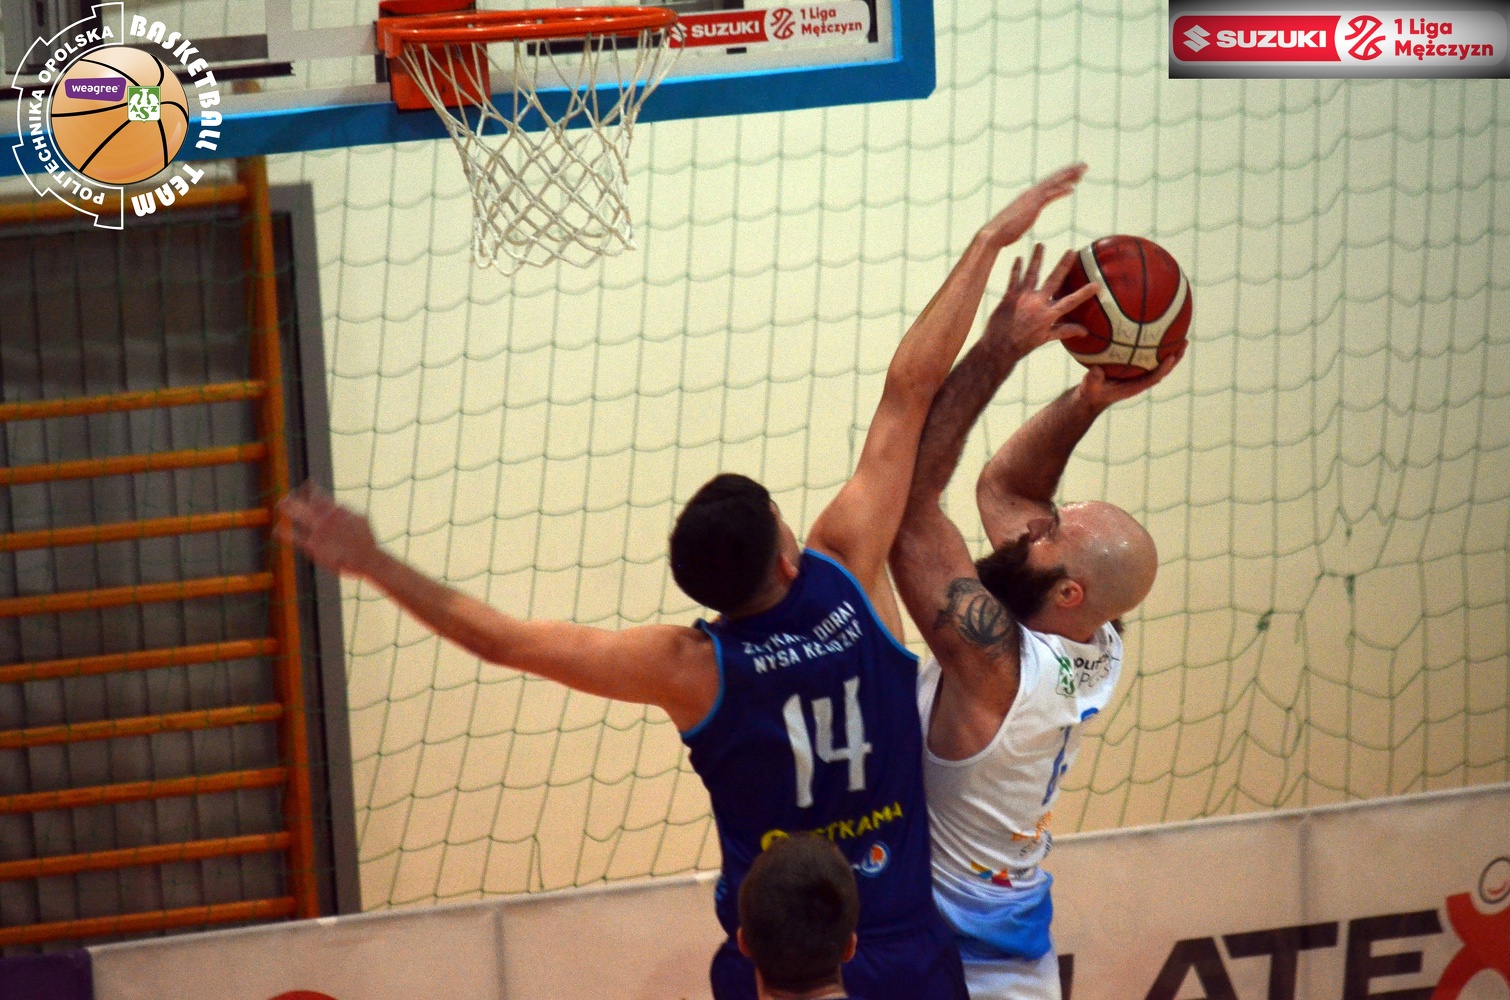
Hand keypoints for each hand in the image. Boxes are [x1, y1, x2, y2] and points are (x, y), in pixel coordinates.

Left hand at [276, 481, 382, 577]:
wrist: (367, 558)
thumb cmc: (366, 541)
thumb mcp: (361, 519)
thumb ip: (348, 511)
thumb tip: (341, 505)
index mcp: (337, 509)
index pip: (319, 495)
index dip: (311, 489)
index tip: (307, 485)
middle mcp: (325, 517)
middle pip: (305, 502)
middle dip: (295, 497)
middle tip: (287, 495)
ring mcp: (318, 530)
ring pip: (298, 514)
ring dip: (287, 508)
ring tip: (280, 504)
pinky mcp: (313, 545)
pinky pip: (294, 537)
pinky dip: (283, 534)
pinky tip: (276, 531)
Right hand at [978, 163, 1087, 250]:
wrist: (993, 235)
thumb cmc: (1003, 232)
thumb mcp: (1017, 221)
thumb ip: (1022, 216)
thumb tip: (1021, 218)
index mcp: (1028, 196)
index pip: (1049, 183)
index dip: (1063, 177)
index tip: (1075, 173)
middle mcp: (1030, 193)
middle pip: (1054, 179)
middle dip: (1070, 171)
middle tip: (1084, 165)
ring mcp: (1031, 198)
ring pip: (1054, 183)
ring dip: (1070, 176)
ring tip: (1084, 170)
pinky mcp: (1032, 206)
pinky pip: (1049, 196)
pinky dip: (1061, 191)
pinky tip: (1072, 189)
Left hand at [984, 246, 1099, 356]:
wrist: (999, 347)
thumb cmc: (1023, 344)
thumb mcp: (1045, 338)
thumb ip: (1065, 331)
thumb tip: (1085, 332)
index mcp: (1048, 315)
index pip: (1071, 302)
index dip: (1084, 293)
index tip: (1097, 284)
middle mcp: (1037, 303)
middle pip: (1053, 280)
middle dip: (1063, 265)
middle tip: (1071, 251)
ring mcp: (1023, 298)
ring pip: (1032, 274)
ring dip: (1036, 258)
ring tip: (1040, 245)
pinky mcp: (1009, 297)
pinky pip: (1013, 279)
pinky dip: (1016, 268)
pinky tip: (1018, 258)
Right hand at [1076, 340, 1187, 409]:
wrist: (1091, 396)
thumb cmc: (1092, 392)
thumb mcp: (1090, 387)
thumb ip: (1093, 380)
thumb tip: (1097, 369)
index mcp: (1134, 387)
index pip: (1153, 378)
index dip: (1163, 369)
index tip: (1171, 358)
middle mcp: (1140, 380)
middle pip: (1163, 368)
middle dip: (1175, 356)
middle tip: (1184, 342)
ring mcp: (1139, 374)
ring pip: (1158, 362)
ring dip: (1170, 350)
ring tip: (1179, 335)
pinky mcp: (1134, 369)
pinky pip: (1147, 356)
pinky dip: (1154, 345)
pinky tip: (1154, 330)